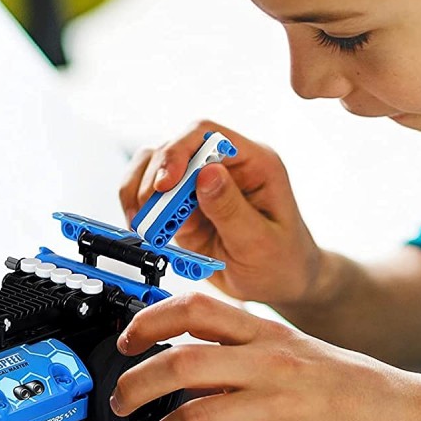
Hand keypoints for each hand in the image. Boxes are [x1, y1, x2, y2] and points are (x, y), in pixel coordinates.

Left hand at [109, 292, 418, 420]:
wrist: (404, 415)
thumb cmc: (344, 382)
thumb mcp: (290, 345)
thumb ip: (240, 344)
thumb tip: (183, 353)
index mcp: (264, 333)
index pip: (194, 309)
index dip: (149, 320)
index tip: (126, 339)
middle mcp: (267, 363)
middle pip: (179, 364)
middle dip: (136, 385)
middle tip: (122, 400)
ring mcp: (279, 405)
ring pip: (194, 417)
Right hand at [120, 121, 322, 306]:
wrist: (278, 286)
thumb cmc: (282, 262)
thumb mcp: (261, 241)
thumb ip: (231, 208)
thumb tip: (206, 173)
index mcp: (253, 162)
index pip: (207, 135)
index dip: (179, 151)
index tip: (165, 184)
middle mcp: (223, 165)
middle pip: (173, 147)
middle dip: (154, 179)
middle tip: (149, 215)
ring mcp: (199, 184)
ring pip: (153, 165)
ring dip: (138, 191)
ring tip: (141, 224)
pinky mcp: (182, 205)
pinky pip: (149, 194)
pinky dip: (138, 208)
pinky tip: (143, 228)